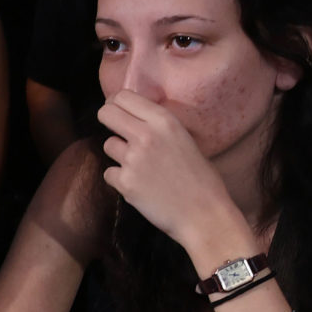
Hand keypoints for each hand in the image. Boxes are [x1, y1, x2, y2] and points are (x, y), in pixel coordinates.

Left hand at [98, 89, 249, 268]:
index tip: (121, 113)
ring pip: (108, 145)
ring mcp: (133, 159)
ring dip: (119, 155)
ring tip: (140, 167)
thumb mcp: (186, 140)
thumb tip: (136, 118)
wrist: (205, 215)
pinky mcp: (125, 183)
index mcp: (165, 121)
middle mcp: (146, 135)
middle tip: (119, 133)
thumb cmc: (202, 180)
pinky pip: (110, 174)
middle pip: (106, 113)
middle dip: (108, 121)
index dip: (117, 104)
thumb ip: (160, 127)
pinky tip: (140, 186)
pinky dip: (120, 180)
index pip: (123, 96)